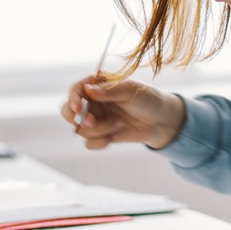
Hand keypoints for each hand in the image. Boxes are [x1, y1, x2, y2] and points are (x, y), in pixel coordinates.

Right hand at [61, 76, 185, 150]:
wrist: (162, 121)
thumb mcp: (131, 90)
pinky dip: (100, 142)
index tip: (78, 108)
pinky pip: (89, 143)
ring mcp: (96, 119)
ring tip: (120, 123)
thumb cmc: (148, 99)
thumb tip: (88, 90)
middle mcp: (93, 102)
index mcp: (98, 85)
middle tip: (92, 122)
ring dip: (100, 129)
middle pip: (68, 111)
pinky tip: (114, 137)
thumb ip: (110, 91)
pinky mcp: (102, 135)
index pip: (76, 90)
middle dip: (78, 119)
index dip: (73, 99)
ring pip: (81, 130)